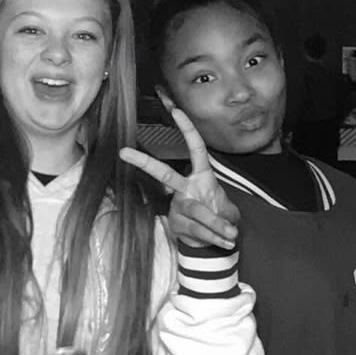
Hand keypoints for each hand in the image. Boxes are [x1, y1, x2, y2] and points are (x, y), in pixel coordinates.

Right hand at [120, 101, 238, 249]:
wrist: (208, 238)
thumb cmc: (217, 213)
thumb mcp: (230, 211)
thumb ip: (230, 216)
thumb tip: (229, 229)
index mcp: (201, 176)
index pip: (195, 148)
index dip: (187, 130)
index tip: (176, 111)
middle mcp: (185, 188)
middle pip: (164, 174)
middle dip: (145, 163)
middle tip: (124, 153)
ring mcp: (178, 206)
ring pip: (194, 211)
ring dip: (215, 224)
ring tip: (231, 236)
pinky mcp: (175, 224)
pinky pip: (197, 230)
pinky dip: (215, 238)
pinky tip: (226, 243)